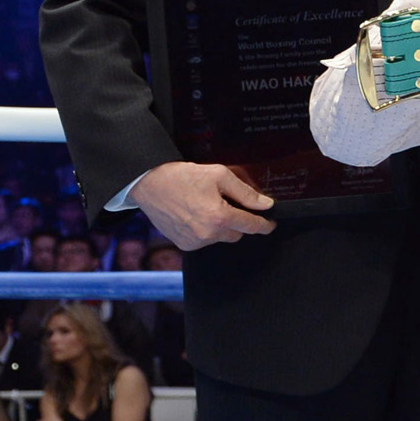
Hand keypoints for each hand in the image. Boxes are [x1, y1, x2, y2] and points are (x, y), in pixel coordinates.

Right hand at [131, 160, 274, 250]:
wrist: (149, 183)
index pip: (251, 226)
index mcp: (219, 217)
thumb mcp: (219, 175)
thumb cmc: (181, 177)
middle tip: (226, 203)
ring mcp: (194, 241)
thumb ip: (245, 192)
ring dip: (220, 226)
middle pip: (237, 233)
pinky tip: (195, 215)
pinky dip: (205, 231)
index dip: (264, 224)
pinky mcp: (184, 244)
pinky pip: (204, 241)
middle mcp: (207, 233)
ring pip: (220, 238)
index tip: (270, 224)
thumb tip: (265, 204)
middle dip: (237, 221)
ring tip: (206, 206)